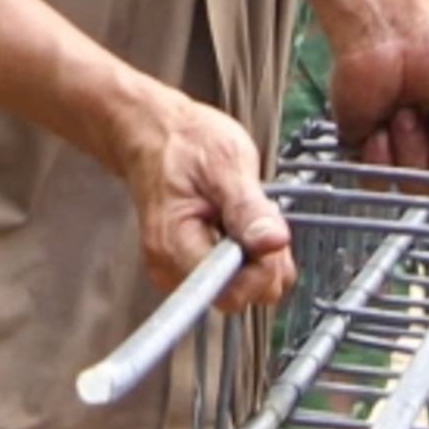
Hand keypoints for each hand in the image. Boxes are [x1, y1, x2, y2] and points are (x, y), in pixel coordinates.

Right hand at [108, 87, 294, 308]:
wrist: (155, 134)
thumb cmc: (185, 144)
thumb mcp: (226, 164)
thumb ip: (249, 209)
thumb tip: (273, 243)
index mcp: (175, 247)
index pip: (233, 292)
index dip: (262, 267)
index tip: (264, 230)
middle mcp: (170, 270)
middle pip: (241, 293)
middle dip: (263, 258)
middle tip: (254, 214)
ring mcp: (178, 272)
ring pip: (242, 286)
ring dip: (257, 254)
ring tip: (241, 213)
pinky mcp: (189, 267)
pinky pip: (233, 275)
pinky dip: (246, 252)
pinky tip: (235, 223)